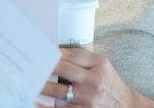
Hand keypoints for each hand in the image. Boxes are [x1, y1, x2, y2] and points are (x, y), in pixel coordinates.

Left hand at [38, 48, 153, 107]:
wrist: (125, 104)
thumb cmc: (109, 82)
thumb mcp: (102, 65)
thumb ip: (83, 59)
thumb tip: (55, 54)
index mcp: (99, 63)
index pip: (72, 55)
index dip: (54, 52)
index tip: (40, 50)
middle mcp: (95, 79)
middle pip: (64, 69)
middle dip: (44, 65)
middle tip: (29, 63)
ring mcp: (89, 98)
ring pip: (59, 91)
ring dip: (41, 85)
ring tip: (28, 80)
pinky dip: (45, 106)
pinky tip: (33, 101)